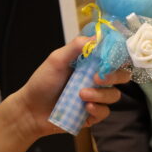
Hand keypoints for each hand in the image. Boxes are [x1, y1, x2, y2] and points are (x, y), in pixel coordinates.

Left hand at [11, 37, 130, 138]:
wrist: (30, 111)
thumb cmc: (42, 82)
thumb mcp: (56, 60)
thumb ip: (76, 46)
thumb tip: (97, 37)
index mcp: (90, 64)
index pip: (114, 58)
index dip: (118, 57)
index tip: (112, 58)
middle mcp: (96, 79)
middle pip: (122, 76)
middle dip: (114, 76)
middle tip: (97, 78)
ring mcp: (96, 98)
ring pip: (114, 95)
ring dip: (100, 95)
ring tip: (81, 96)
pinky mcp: (93, 114)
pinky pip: (105, 112)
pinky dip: (97, 109)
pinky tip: (86, 108)